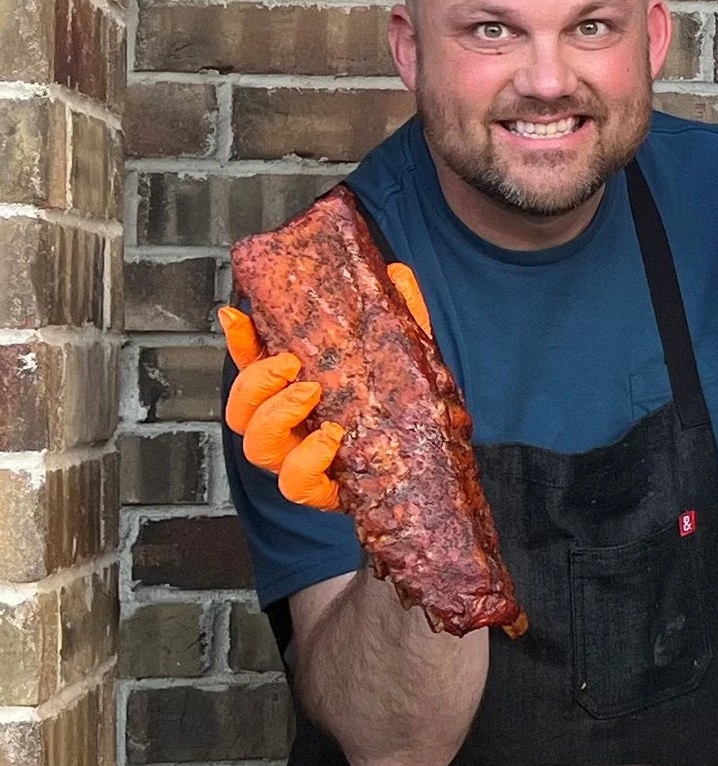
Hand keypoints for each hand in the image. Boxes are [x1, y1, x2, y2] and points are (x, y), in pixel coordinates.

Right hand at [218, 264, 430, 511]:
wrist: (432, 469)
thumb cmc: (404, 412)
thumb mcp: (400, 359)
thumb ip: (396, 319)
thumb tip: (397, 273)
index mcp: (295, 394)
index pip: (250, 365)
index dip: (237, 341)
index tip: (237, 313)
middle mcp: (288, 430)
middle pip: (241, 410)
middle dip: (254, 381)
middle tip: (289, 362)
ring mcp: (300, 463)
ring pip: (257, 446)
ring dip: (275, 416)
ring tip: (311, 393)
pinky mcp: (322, 493)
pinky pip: (295, 485)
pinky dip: (306, 461)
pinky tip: (333, 438)